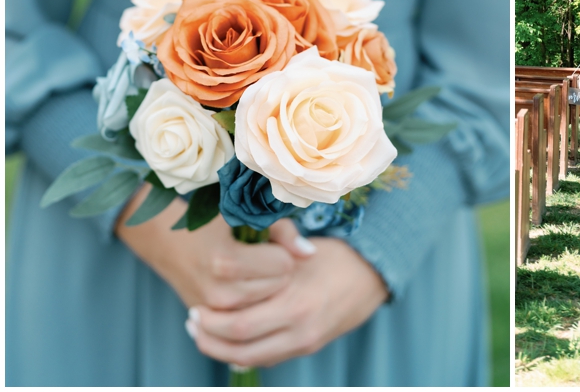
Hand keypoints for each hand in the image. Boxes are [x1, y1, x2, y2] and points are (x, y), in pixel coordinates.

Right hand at [115, 184, 313, 309]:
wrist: (165, 240)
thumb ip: (283, 231)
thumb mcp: (245, 214)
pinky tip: (241, 284)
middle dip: (277, 269)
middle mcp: (221, 291)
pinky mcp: (211, 320)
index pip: (284, 264)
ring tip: (250, 267)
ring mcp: (215, 310)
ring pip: (268, 301)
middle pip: (279, 285)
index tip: (268, 241)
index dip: (281, 250)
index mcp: (227, 261)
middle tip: (259, 254)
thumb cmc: (210, 221)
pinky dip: (253, 300)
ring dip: (266, 284)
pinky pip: (251, 313)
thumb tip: (310, 254)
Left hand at [185, 228, 388, 366]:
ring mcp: (304, 342)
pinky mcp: (307, 347)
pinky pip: (267, 358)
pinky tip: (229, 339)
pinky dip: (243, 353)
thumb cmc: (338, 256)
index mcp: (296, 304)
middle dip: (209, 337)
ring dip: (221, 350)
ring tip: (203, 333)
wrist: (374, 278)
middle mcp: (299, 330)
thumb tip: (250, 233)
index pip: (239, 325)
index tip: (194, 307)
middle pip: (239, 347)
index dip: (210, 321)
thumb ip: (278, 239)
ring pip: (250, 359)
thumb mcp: (306, 246)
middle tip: (192, 320)